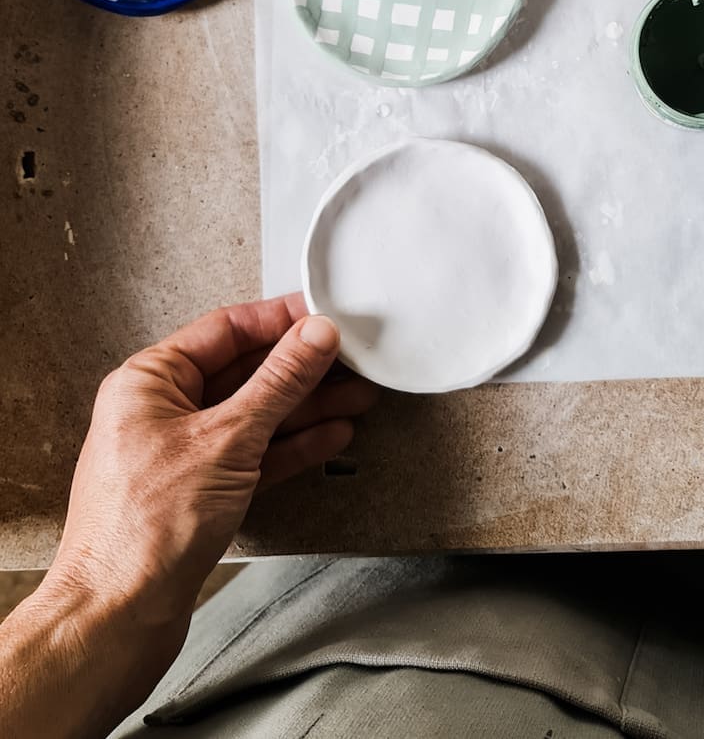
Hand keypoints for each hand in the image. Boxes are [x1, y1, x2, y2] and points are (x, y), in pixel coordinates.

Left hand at [54, 294, 375, 627]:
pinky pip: (254, 454)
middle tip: (352, 360)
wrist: (118, 617)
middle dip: (303, 368)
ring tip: (356, 397)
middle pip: (245, 372)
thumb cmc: (143, 530)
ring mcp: (181, 453)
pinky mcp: (200, 491)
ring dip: (308, 407)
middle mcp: (161, 411)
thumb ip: (279, 382)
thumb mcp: (228, 437)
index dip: (280, 320)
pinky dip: (292, 445)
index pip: (226, 329)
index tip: (325, 315)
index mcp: (149, 381)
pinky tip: (330, 436)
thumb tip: (315, 336)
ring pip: (256, 415)